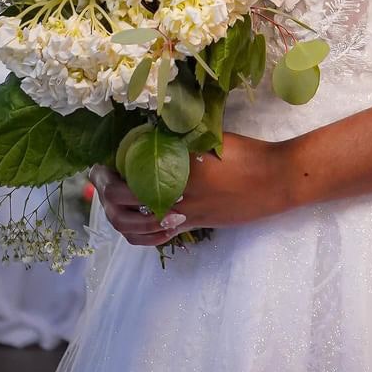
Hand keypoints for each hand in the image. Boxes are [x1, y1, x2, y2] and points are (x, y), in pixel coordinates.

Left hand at [88, 133, 294, 246]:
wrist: (273, 180)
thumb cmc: (245, 153)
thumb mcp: (208, 139)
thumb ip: (178, 140)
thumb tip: (146, 132)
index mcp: (177, 174)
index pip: (128, 182)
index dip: (107, 176)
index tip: (98, 164)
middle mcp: (177, 200)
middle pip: (126, 207)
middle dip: (105, 195)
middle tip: (99, 177)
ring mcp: (185, 217)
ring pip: (137, 229)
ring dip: (117, 217)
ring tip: (109, 200)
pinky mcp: (195, 225)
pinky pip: (157, 239)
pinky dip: (138, 234)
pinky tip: (133, 223)